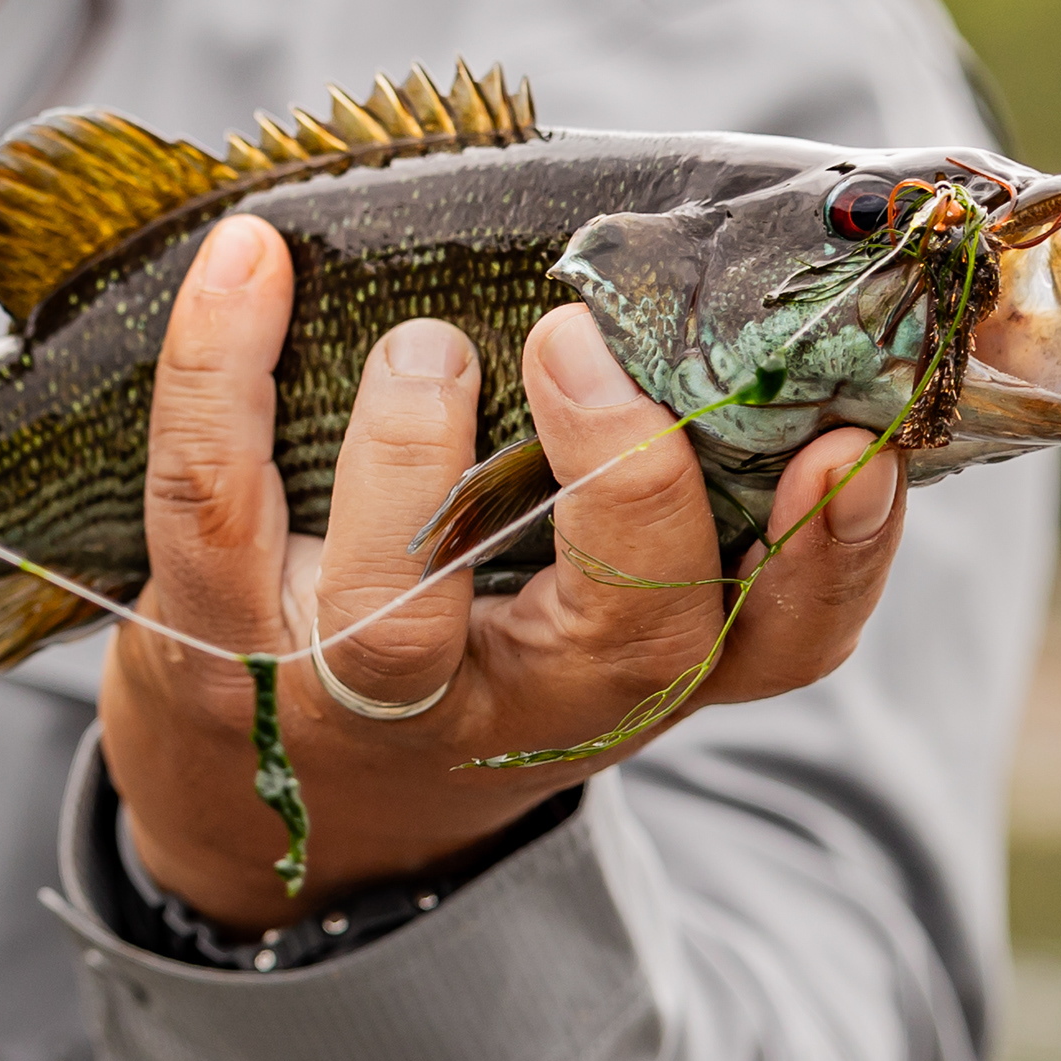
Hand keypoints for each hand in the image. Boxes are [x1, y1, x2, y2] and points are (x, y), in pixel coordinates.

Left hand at [97, 214, 909, 933]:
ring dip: (417, 454)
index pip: (778, 647)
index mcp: (631, 675)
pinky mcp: (218, 649)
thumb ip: (661, 498)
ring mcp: (358, 694)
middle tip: (584, 344)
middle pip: (622, 638)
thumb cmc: (461, 655)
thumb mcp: (579, 613)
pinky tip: (246, 257)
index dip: (833, 558)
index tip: (850, 444)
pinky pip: (209, 506)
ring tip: (423, 344)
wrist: (267, 803)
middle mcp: (517, 704)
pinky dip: (217, 368)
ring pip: (402, 607)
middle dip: (630, 487)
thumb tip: (731, 287)